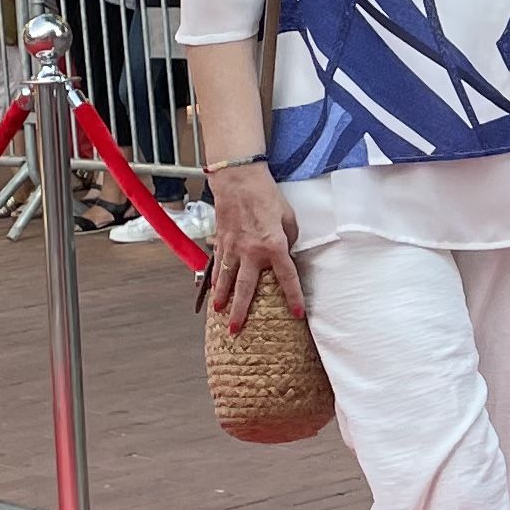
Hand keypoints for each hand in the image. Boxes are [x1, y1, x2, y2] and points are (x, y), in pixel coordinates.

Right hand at [201, 161, 303, 334]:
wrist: (240, 180)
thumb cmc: (267, 196)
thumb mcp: (289, 218)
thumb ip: (289, 241)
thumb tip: (285, 255)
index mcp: (274, 245)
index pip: (287, 277)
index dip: (294, 297)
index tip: (297, 314)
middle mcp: (252, 252)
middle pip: (247, 288)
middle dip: (242, 311)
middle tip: (236, 329)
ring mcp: (234, 248)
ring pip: (227, 280)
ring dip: (222, 299)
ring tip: (219, 315)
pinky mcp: (221, 242)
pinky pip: (218, 266)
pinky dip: (215, 280)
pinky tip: (213, 292)